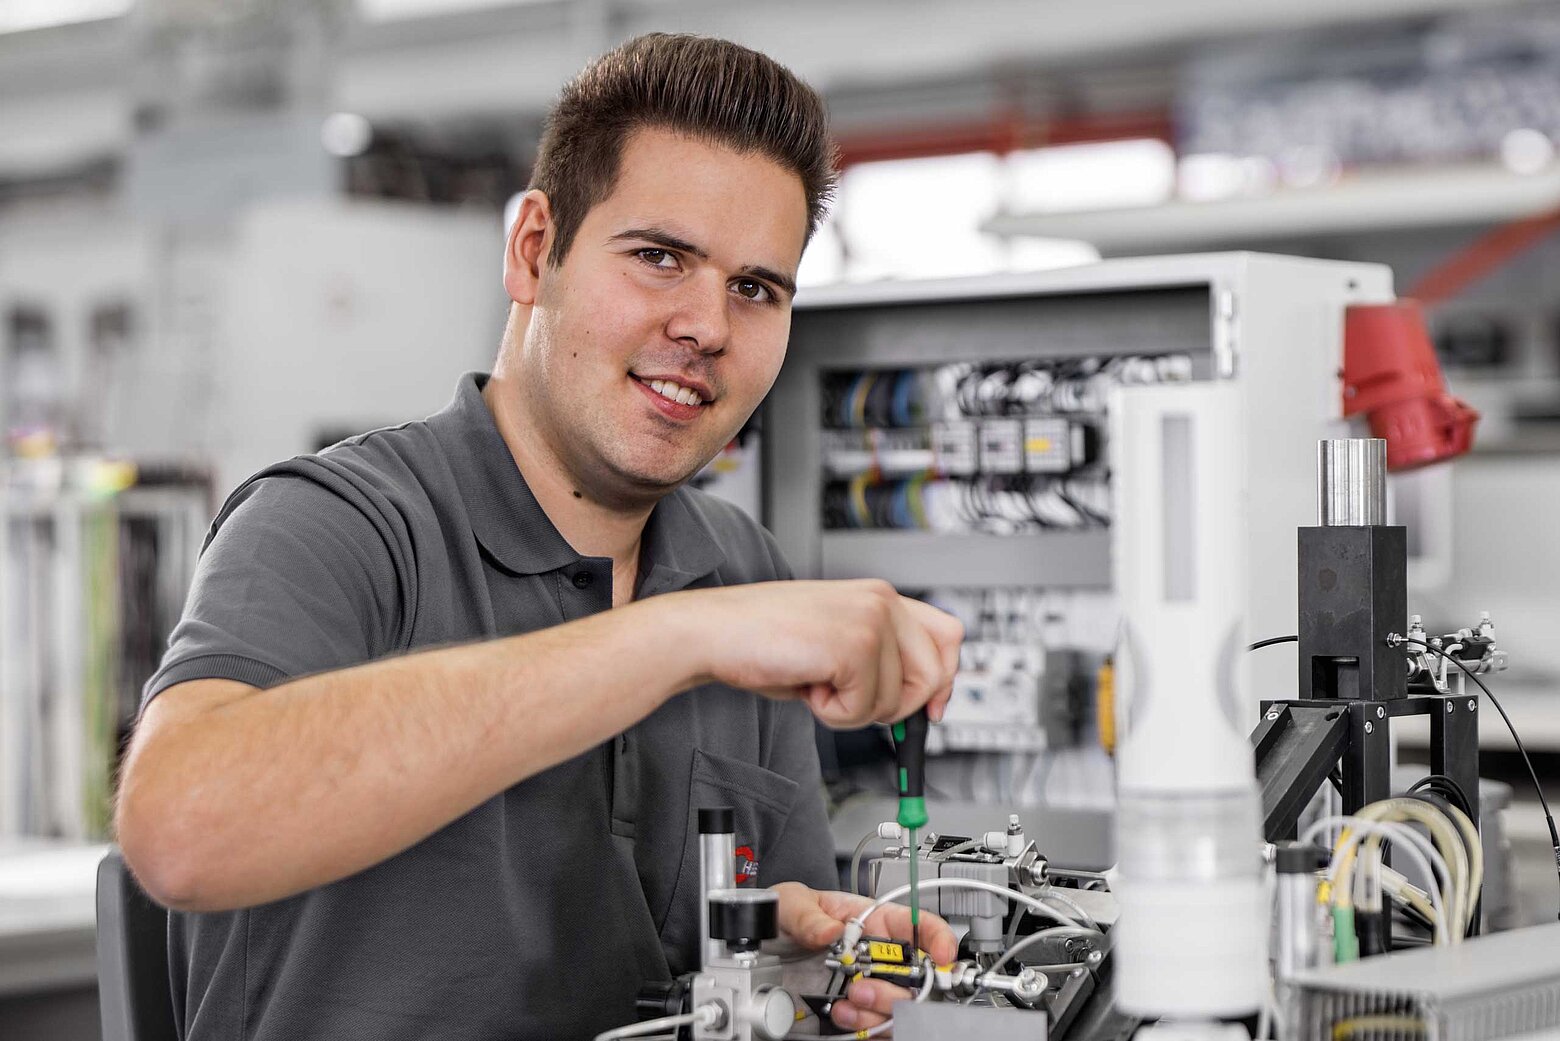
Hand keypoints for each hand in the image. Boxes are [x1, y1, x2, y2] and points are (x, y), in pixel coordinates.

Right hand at [676, 580, 962, 727]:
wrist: (713, 632)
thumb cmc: (761, 639)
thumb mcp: (833, 644)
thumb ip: (876, 660)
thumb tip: (914, 699)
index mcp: (879, 596)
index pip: (948, 636)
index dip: (945, 679)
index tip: (933, 709)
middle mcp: (881, 601)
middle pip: (934, 675)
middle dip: (896, 706)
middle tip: (849, 700)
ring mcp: (871, 620)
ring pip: (897, 700)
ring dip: (854, 709)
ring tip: (816, 681)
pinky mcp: (854, 645)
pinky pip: (865, 709)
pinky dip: (832, 713)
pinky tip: (806, 683)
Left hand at [772, 881, 957, 1033]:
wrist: (765, 947)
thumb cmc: (787, 916)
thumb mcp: (793, 904)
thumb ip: (811, 916)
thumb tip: (832, 930)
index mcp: (877, 921)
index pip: (922, 926)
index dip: (939, 939)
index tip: (941, 955)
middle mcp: (882, 957)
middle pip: (918, 977)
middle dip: (900, 988)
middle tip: (863, 987)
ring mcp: (873, 986)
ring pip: (902, 1007)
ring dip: (881, 1010)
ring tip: (849, 1000)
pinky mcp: (860, 1013)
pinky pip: (880, 1029)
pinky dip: (866, 1028)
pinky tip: (841, 1014)